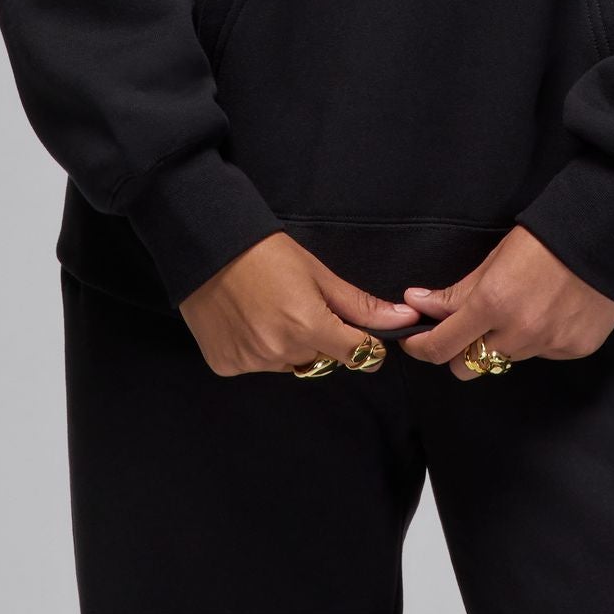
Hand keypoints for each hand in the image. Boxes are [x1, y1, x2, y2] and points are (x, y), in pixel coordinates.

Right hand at [178, 232, 422, 374]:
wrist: (208, 246)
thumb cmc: (267, 253)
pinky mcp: (226, 366)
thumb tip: (405, 320)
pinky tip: (246, 319)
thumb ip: (361, 305)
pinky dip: (256, 347)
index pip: (356, 355)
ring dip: (286, 344)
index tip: (357, 333)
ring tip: (268, 308)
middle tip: (297, 304)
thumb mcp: (319, 274)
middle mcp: (280, 352)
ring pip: (288, 363)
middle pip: (319, 359)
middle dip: (318, 338)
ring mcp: (250, 362)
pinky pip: (256, 364)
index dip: (363, 344)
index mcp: (308, 328)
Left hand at [393, 226, 613, 378]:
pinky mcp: (575, 349)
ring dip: (504, 341)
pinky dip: (539, 339)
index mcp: (493, 304)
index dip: (422, 347)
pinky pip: (542, 354)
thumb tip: (417, 304)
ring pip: (508, 359)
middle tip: (470, 325)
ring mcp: (550, 345)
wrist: (604, 232)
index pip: (442, 346)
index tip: (414, 341)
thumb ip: (456, 292)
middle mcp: (520, 333)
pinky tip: (552, 310)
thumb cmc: (544, 238)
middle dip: (462, 350)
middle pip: (471, 365)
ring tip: (523, 305)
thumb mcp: (494, 260)